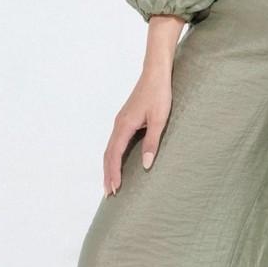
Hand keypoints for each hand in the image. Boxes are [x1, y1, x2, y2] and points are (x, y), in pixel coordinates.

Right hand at [103, 59, 172, 196]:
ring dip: (109, 166)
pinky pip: (115, 141)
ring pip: (110, 148)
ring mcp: (121, 121)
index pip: (114, 155)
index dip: (113, 173)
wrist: (156, 73)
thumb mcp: (160, 119)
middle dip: (108, 174)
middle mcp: (119, 124)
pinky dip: (113, 155)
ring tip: (111, 182)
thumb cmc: (159, 94)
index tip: (114, 189)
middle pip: (108, 154)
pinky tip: (118, 161)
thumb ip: (152, 142)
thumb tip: (146, 165)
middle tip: (109, 193)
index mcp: (124, 125)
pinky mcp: (126, 118)